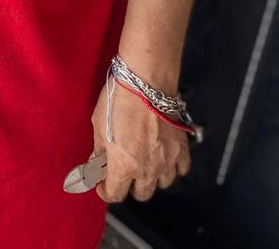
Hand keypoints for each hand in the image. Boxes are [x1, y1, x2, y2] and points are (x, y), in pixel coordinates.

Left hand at [90, 79, 190, 203]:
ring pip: (162, 184)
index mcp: (123, 167)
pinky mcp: (181, 148)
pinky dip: (173, 168)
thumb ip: (99, 150)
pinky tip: (164, 158)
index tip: (101, 183)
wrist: (145, 83)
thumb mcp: (98, 126)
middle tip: (122, 172)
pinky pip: (181, 169)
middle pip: (141, 194)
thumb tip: (96, 162)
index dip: (105, 191)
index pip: (115, 194)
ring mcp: (167, 160)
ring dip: (152, 179)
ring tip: (143, 165)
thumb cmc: (118, 102)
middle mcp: (147, 169)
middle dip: (129, 186)